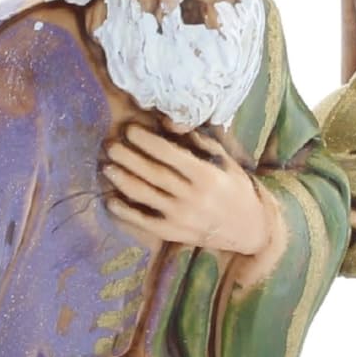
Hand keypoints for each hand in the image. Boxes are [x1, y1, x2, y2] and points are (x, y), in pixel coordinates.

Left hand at [102, 125, 274, 257]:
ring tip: (106, 167)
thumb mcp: (225, 161)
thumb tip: (170, 123)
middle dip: (129, 158)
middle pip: (154, 175)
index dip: (148, 142)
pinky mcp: (173, 233)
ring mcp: (181, 217)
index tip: (129, 130)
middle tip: (109, 145)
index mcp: (206, 176)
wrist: (249, 229)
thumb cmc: (236, 188)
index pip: (171, 156)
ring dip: (123, 181)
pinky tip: (111, 200)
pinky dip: (126, 212)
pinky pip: (144, 222)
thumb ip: (200, 141)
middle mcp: (192, 197)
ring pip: (146, 197)